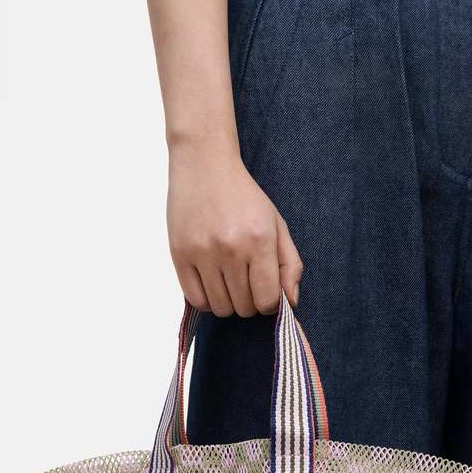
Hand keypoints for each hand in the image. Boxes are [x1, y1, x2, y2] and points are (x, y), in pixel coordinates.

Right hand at [167, 137, 302, 316]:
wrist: (204, 165)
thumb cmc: (244, 197)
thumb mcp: (277, 225)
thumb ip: (290, 264)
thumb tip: (291, 301)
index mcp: (259, 240)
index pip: (268, 299)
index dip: (271, 304)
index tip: (267, 292)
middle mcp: (231, 248)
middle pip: (244, 307)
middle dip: (250, 301)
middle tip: (247, 282)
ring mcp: (203, 252)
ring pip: (220, 307)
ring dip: (229, 302)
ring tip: (230, 282)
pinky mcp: (179, 254)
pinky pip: (196, 300)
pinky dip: (207, 300)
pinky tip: (212, 283)